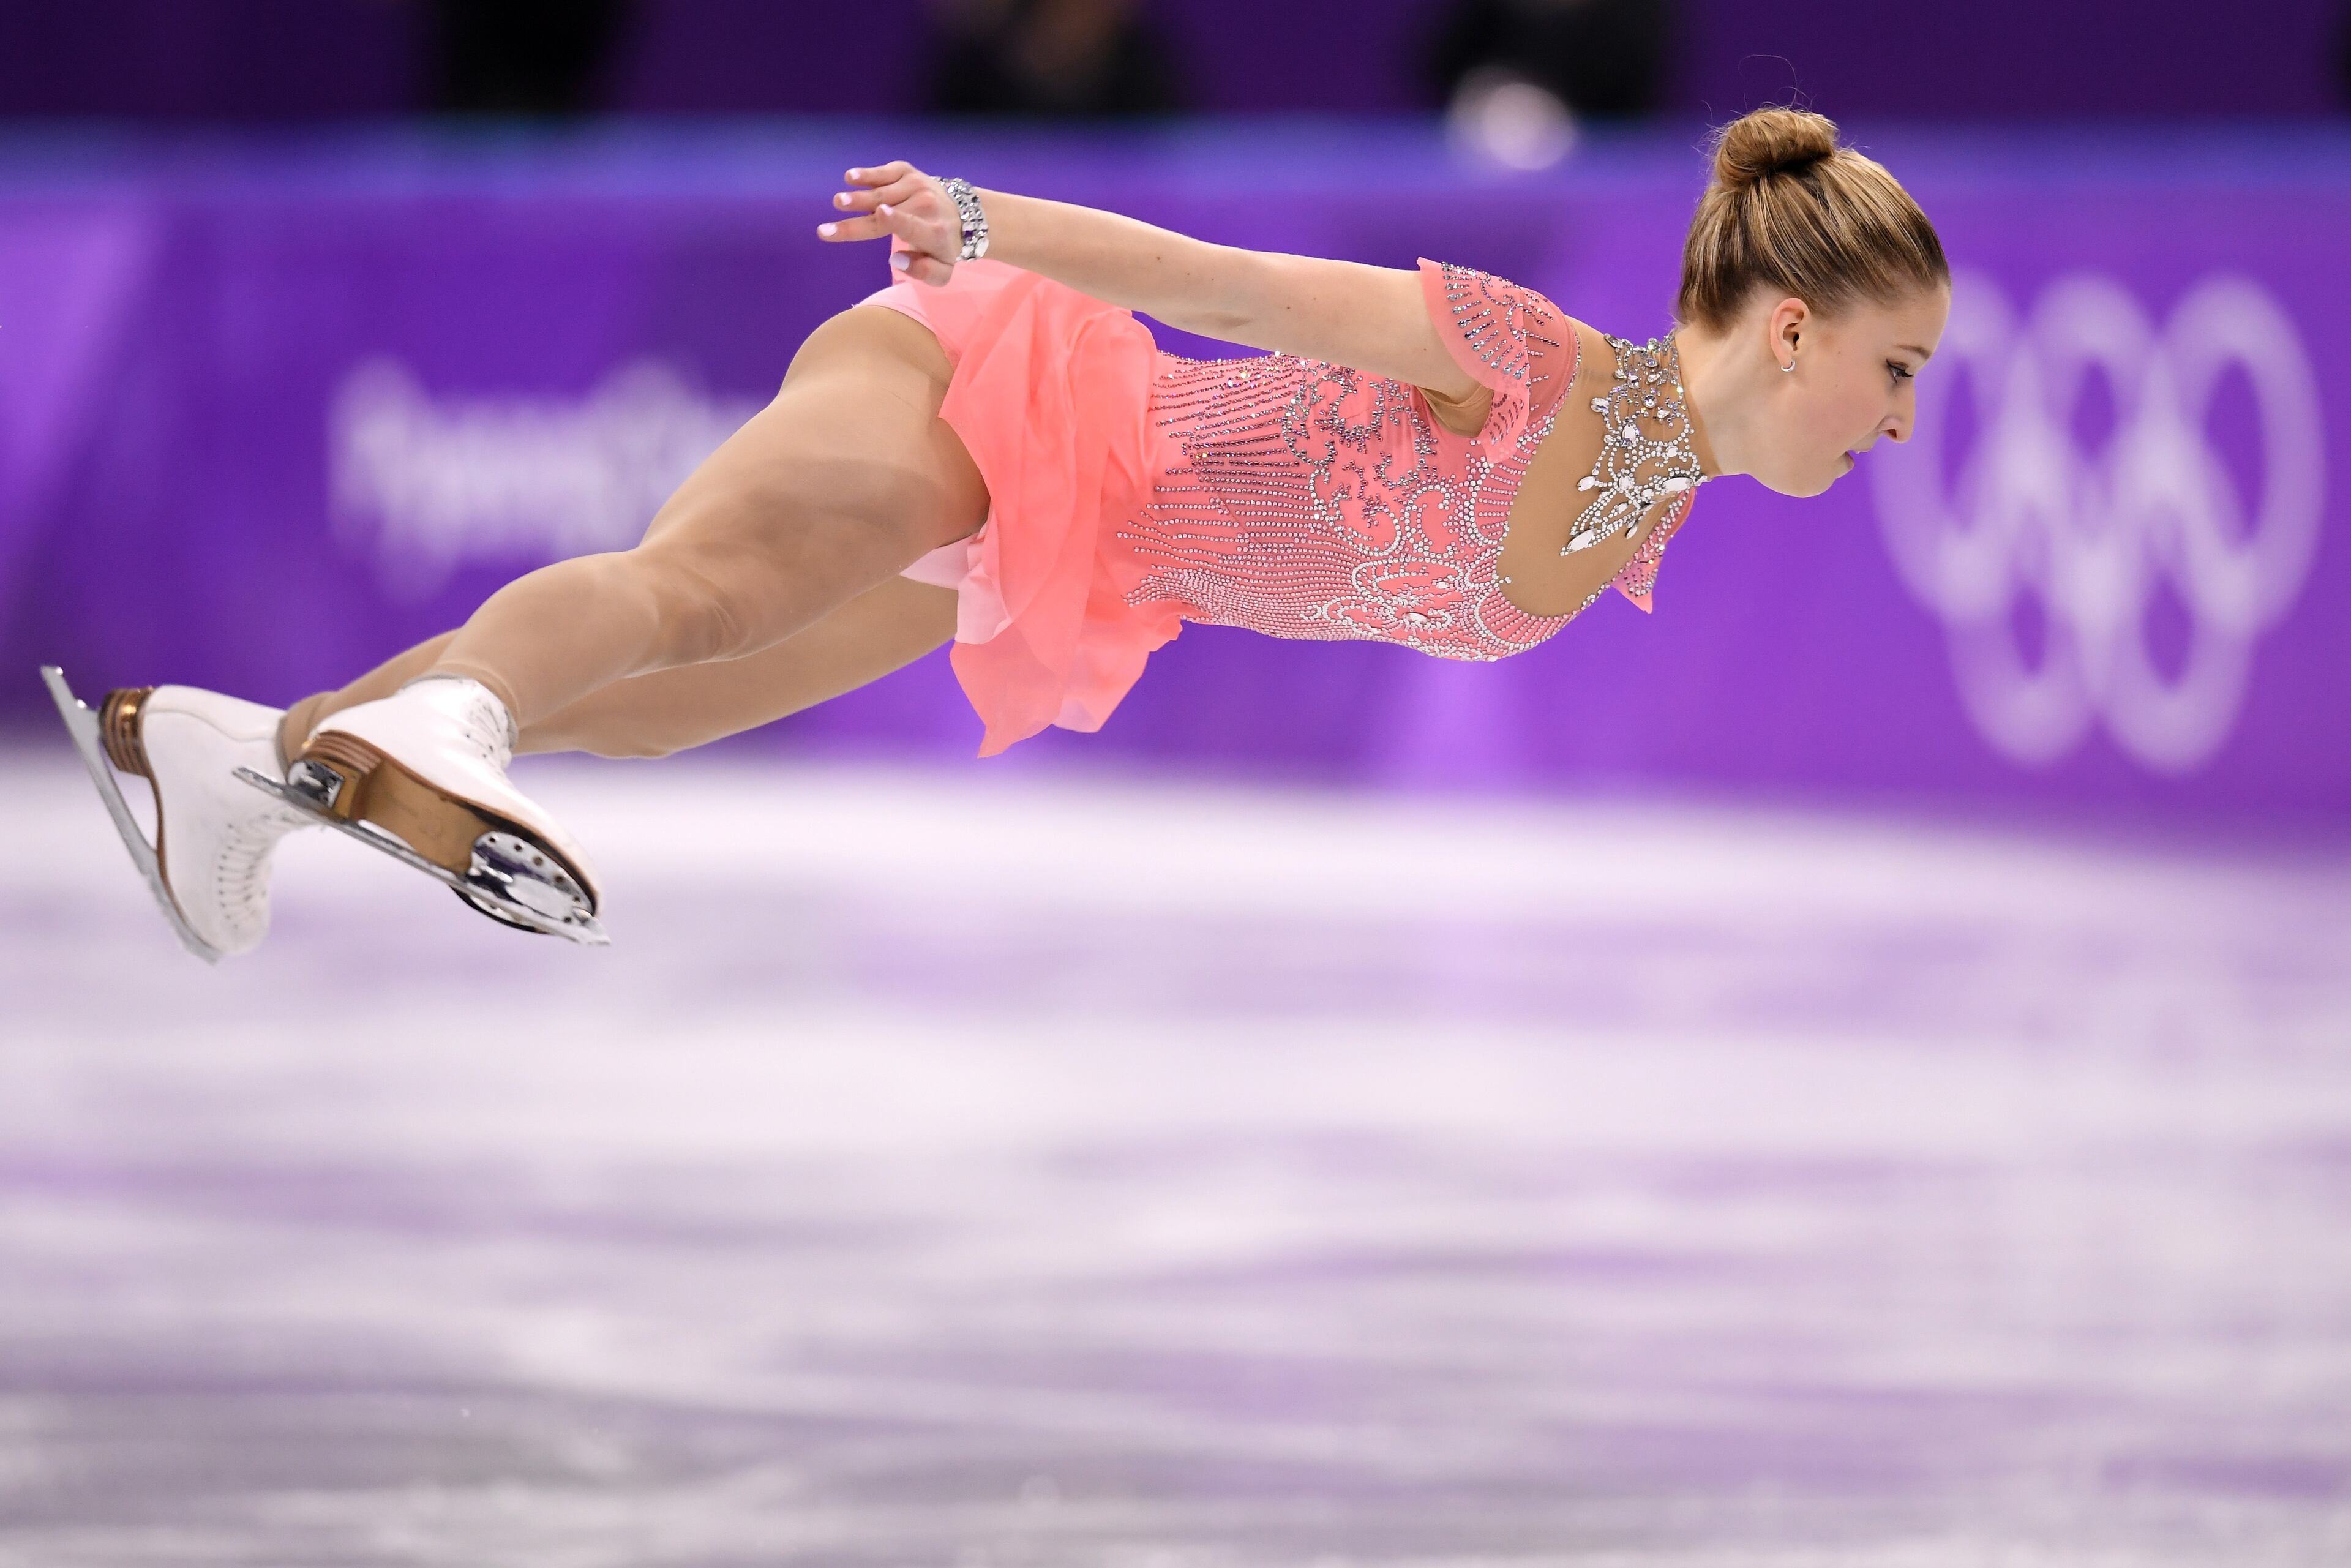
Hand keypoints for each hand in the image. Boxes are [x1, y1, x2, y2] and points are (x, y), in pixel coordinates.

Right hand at [815, 162, 962, 285]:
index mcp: (933, 231)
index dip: (896, 219)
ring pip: (881, 192)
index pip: (912, 225)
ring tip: (838, 202)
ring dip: (857, 197)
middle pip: (886, 213)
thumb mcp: (943, 271)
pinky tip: (851, 177)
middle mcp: (925, 205)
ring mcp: (917, 185)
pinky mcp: (908, 172)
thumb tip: (896, 261)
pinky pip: (885, 172)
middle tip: (828, 228)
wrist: (963, 214)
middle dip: (857, 221)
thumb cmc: (944, 247)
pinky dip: (868, 174)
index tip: (880, 213)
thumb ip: (925, 272)